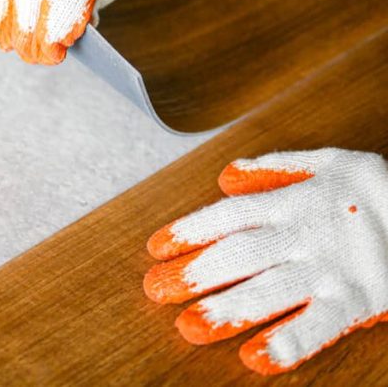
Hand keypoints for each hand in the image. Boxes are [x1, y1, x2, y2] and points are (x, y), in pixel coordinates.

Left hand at [143, 148, 387, 374]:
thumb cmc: (374, 190)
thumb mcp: (328, 163)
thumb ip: (276, 167)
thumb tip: (227, 175)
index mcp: (294, 202)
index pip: (229, 216)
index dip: (190, 231)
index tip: (156, 247)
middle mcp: (305, 235)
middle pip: (241, 253)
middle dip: (196, 273)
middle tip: (157, 289)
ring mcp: (329, 270)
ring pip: (271, 290)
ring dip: (229, 309)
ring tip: (190, 327)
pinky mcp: (356, 301)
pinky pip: (319, 325)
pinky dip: (288, 342)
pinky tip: (255, 358)